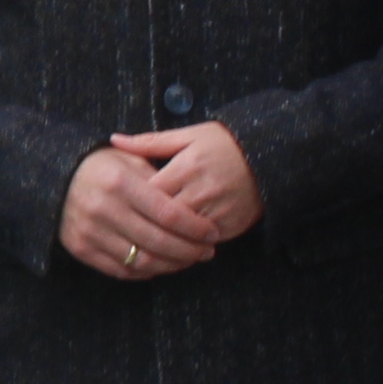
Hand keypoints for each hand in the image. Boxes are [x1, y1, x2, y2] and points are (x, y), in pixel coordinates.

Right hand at [59, 144, 207, 279]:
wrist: (54, 179)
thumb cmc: (100, 166)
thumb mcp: (128, 159)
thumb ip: (159, 178)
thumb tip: (193, 205)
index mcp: (119, 182)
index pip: (168, 213)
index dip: (195, 227)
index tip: (212, 233)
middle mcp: (103, 208)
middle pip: (158, 241)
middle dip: (189, 250)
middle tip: (207, 252)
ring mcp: (90, 232)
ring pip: (141, 260)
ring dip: (171, 265)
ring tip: (188, 260)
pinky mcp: (81, 249)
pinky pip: (122, 270)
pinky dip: (147, 272)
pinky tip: (162, 265)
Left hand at [134, 117, 262, 250]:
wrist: (268, 158)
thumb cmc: (222, 144)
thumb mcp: (188, 136)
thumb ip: (150, 142)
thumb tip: (114, 140)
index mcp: (187, 166)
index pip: (150, 192)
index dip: (133, 201)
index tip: (122, 204)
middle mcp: (202, 190)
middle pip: (162, 217)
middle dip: (145, 224)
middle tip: (128, 228)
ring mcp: (216, 211)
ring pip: (180, 235)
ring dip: (163, 240)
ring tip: (145, 241)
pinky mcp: (229, 226)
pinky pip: (200, 244)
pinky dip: (185, 247)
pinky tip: (171, 247)